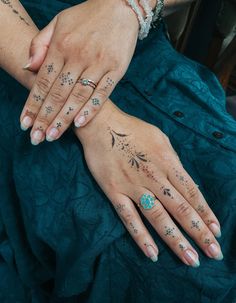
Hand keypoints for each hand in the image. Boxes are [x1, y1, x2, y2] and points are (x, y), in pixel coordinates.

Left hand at [20, 0, 138, 144]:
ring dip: (63, 119)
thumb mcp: (58, 23)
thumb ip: (41, 44)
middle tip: (36, 138)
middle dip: (45, 118)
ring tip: (52, 136)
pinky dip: (90, 109)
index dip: (32, 104)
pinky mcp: (116, 70)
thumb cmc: (86, 17)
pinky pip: (102, 93)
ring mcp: (98, 64)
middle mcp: (77, 57)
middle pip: (57, 93)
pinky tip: (79, 124)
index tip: (25, 123)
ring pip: (77, 96)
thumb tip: (28, 66)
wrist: (119, 6)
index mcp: (61, 47)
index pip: (42, 82)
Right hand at [76, 101, 222, 265]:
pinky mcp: (115, 192)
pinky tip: (152, 254)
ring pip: (158, 217)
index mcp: (167, 162)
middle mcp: (154, 177)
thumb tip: (185, 183)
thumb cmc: (133, 130)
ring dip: (176, 240)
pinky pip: (129, 218)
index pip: (192, 193)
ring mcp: (133, 186)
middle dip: (199, 232)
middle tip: (213, 253)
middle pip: (180, 209)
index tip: (217, 231)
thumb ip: (173, 162)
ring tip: (191, 260)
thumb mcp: (160, 139)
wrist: (101, 125)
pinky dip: (141, 237)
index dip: (206, 213)